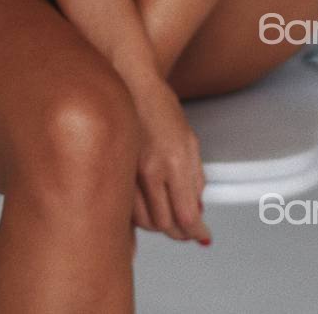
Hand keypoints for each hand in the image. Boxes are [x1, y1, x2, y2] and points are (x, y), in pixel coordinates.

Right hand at [129, 75, 210, 244]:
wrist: (129, 82)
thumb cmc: (160, 105)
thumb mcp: (190, 139)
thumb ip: (195, 178)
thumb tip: (197, 210)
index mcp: (174, 161)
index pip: (186, 215)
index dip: (196, 231)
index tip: (202, 235)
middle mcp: (149, 170)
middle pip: (164, 224)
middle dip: (179, 231)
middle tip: (188, 228)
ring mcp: (128, 172)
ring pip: (144, 221)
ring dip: (159, 224)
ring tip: (169, 214)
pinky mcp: (115, 171)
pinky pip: (128, 208)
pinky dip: (141, 214)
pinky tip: (150, 206)